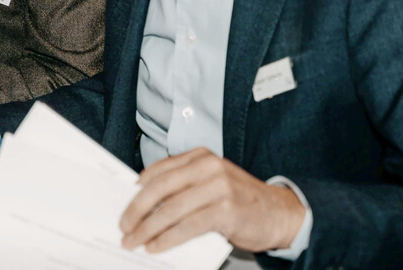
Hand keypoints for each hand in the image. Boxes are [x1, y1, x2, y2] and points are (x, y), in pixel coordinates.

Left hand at [120, 148, 304, 253]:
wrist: (280, 213)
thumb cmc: (239, 200)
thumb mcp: (211, 183)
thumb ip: (184, 187)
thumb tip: (145, 206)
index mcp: (201, 157)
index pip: (159, 170)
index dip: (137, 189)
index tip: (123, 204)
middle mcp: (208, 167)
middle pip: (160, 188)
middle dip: (136, 209)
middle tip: (123, 225)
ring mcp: (217, 187)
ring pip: (171, 209)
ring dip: (147, 228)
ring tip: (134, 240)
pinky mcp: (225, 210)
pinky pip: (187, 226)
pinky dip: (167, 238)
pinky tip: (156, 246)